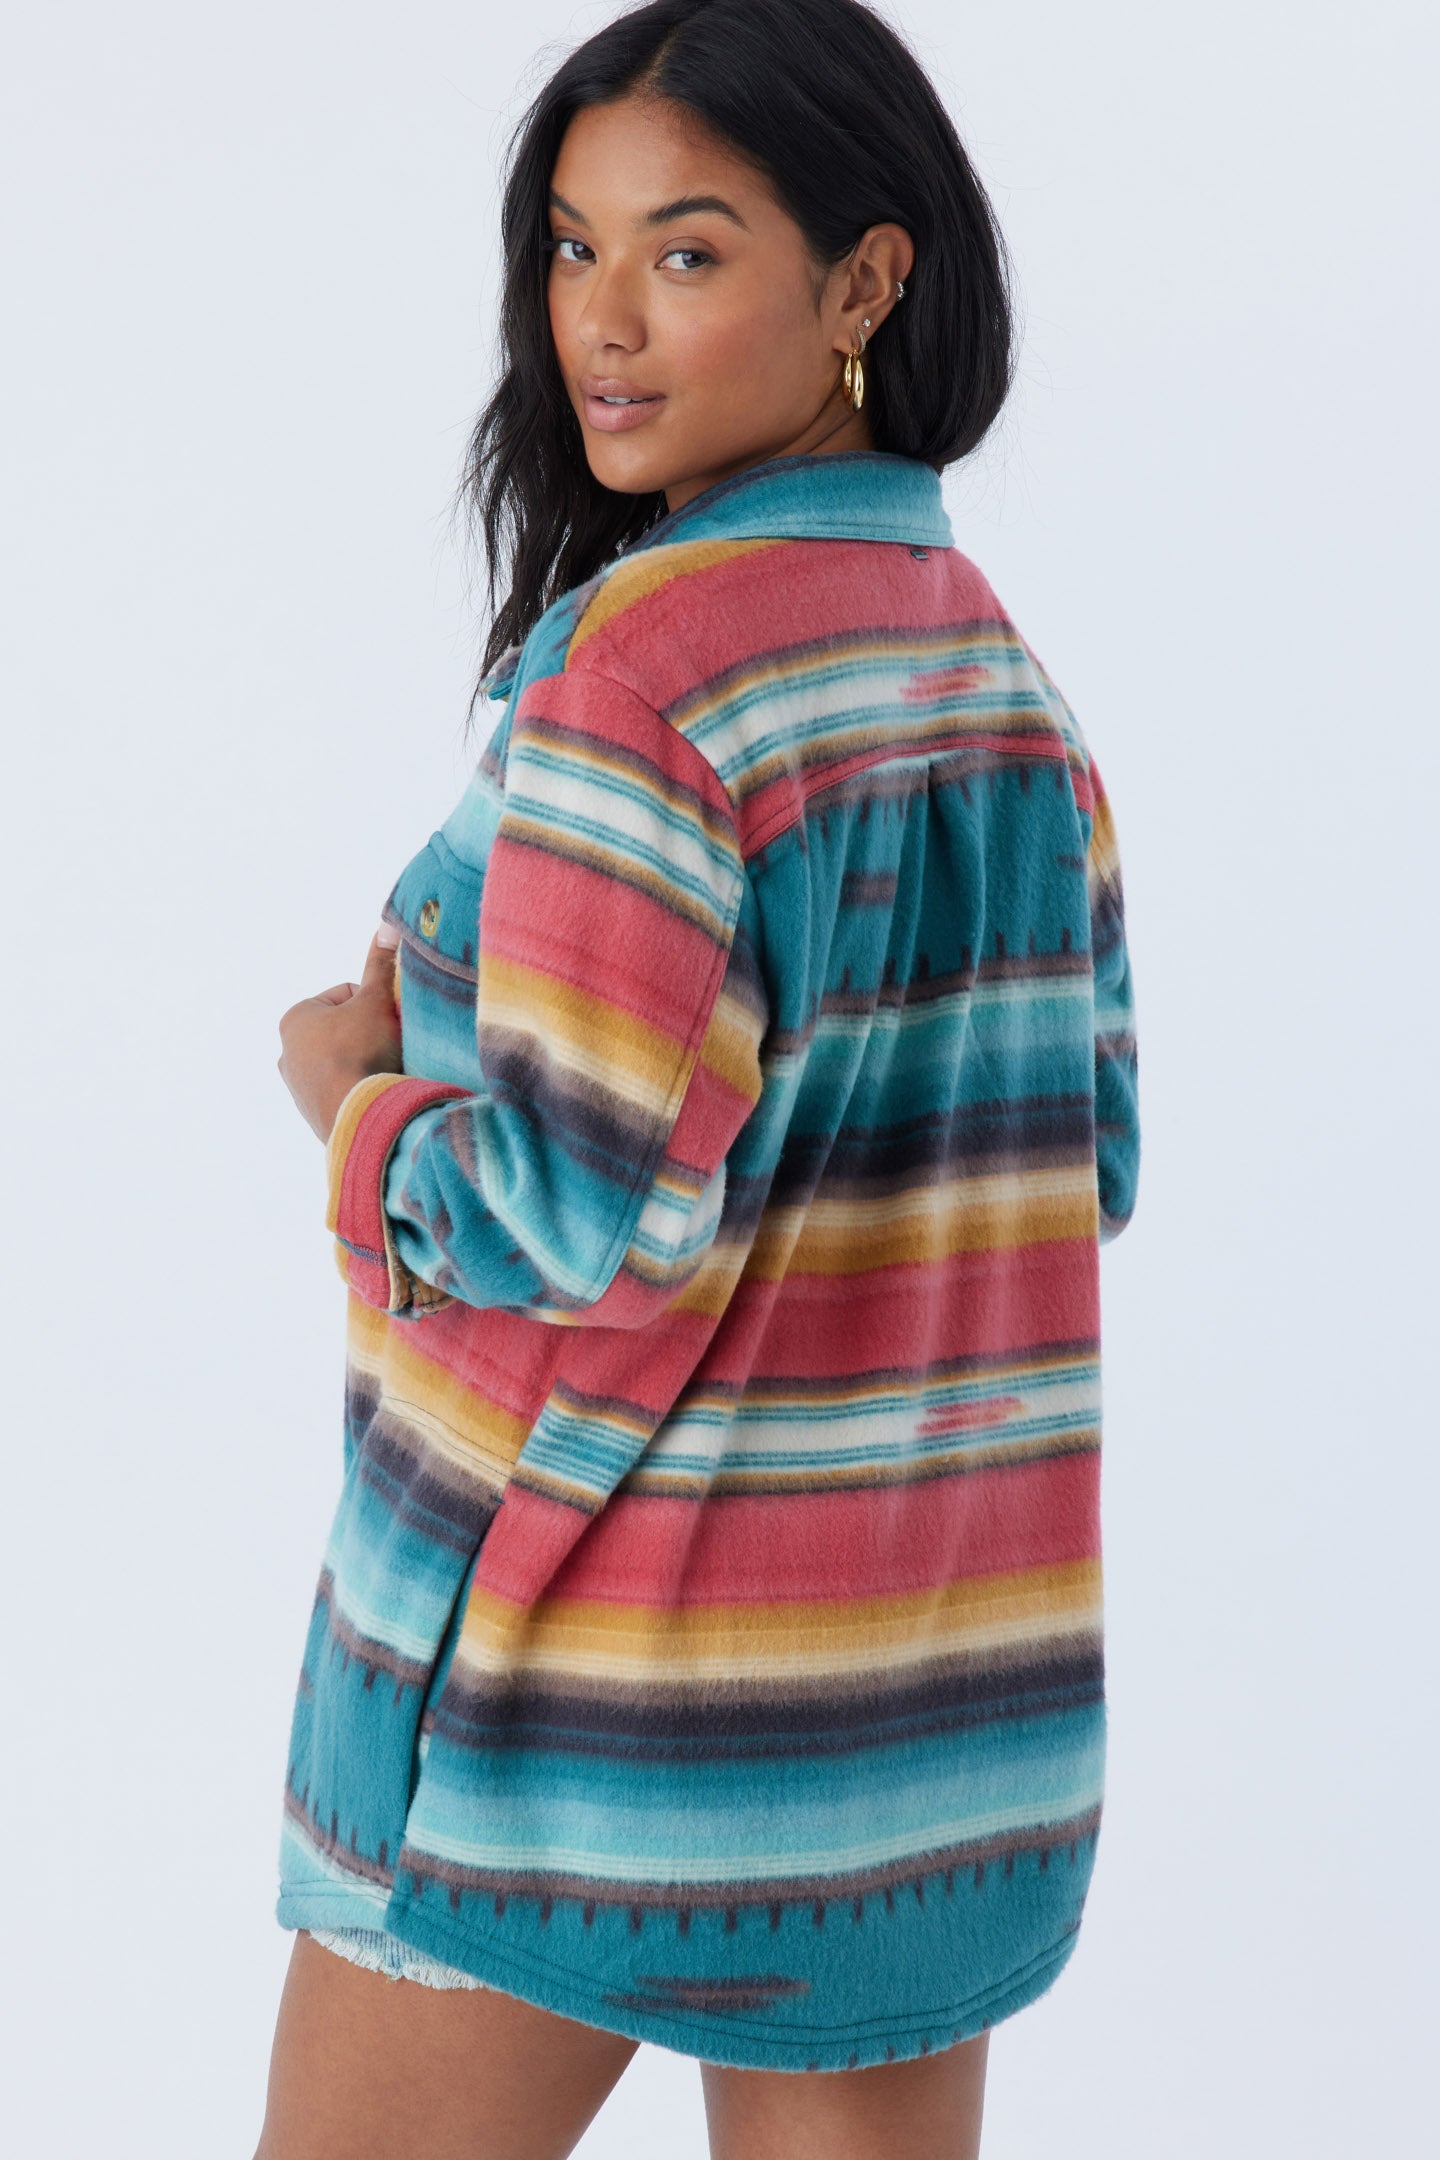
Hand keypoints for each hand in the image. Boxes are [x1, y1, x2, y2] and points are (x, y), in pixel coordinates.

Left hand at [277, 925, 403, 1143]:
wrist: (358, 1113)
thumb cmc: (361, 1050)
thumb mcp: (376, 1001)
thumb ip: (380, 966)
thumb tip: (386, 928)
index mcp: (295, 1017)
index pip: (345, 994)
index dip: (374, 1003)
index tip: (388, 1018)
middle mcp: (287, 1051)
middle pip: (343, 1029)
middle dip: (368, 1033)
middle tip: (391, 1043)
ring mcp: (297, 1085)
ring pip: (342, 1060)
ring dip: (364, 1060)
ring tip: (385, 1068)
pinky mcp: (311, 1112)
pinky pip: (343, 1088)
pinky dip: (359, 1085)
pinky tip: (376, 1089)